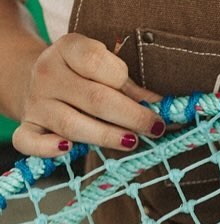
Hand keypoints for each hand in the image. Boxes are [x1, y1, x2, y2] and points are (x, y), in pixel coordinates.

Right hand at [12, 33, 163, 156]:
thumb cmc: (84, 77)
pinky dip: (47, 149)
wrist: (35, 79)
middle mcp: (48, 73)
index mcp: (68, 50)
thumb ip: (131, 88)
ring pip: (72, 124)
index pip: (97, 63)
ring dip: (106, 137)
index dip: (125, 83)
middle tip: (155, 129)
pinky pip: (30, 141)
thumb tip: (162, 108)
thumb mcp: (105, 71)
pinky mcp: (28, 126)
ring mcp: (36, 101)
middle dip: (131, 117)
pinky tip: (68, 150)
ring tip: (131, 142)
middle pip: (95, 99)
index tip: (150, 103)